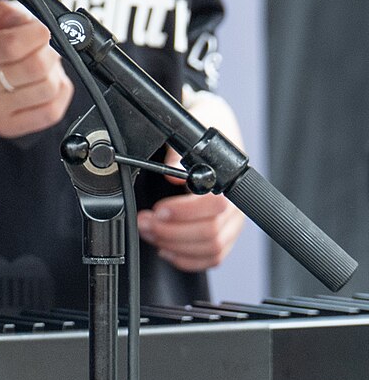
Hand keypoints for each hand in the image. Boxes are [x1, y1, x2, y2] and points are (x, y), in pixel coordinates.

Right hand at [0, 0, 72, 138]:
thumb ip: (2, 11)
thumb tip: (31, 20)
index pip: (14, 45)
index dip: (38, 32)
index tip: (38, 28)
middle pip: (36, 68)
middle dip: (49, 50)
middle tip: (41, 46)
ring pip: (49, 89)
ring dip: (54, 72)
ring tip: (40, 64)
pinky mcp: (7, 127)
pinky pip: (51, 112)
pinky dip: (59, 94)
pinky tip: (45, 82)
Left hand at [139, 88, 247, 271]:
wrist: (212, 121)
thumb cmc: (203, 122)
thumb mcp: (189, 126)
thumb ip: (177, 152)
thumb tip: (173, 173)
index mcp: (228, 179)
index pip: (216, 208)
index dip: (185, 213)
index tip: (158, 210)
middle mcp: (235, 203)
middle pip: (211, 233)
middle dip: (171, 232)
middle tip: (144, 222)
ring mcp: (231, 221)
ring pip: (211, 248)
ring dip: (174, 245)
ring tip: (149, 232)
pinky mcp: (223, 232)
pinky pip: (213, 256)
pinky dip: (187, 258)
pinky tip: (166, 249)